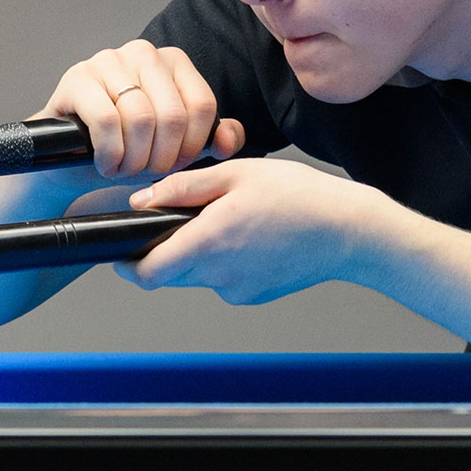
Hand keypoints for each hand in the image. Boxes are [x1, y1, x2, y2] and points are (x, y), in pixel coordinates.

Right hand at [43, 41, 244, 180]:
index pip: (202, 106)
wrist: (70, 156)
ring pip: (141, 119)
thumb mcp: (175, 146)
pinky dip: (111, 154)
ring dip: (134, 160)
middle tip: (145, 173)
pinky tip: (106, 164)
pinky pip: (107, 122)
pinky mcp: (77, 79)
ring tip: (124, 170)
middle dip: (161, 158)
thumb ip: (210, 140)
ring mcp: (107, 61)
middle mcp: (143, 53)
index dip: (192, 147)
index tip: (174, 165)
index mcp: (173, 61)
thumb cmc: (126, 147)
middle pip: (173, 116)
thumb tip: (228, 138)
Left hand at [119, 159, 393, 303]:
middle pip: (167, 275)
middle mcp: (219, 276)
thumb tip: (140, 202)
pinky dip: (223, 260)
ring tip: (227, 220)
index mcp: (209, 243)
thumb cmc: (300, 197)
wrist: (351, 232)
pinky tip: (249, 236)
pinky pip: (222, 279)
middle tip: (176, 220)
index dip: (125, 264)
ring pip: (195, 275)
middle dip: (162, 251)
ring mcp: (237, 290)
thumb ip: (182, 187)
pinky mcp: (254, 295)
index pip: (146, 274)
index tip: (119, 249)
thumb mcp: (236, 174)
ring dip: (195, 253)